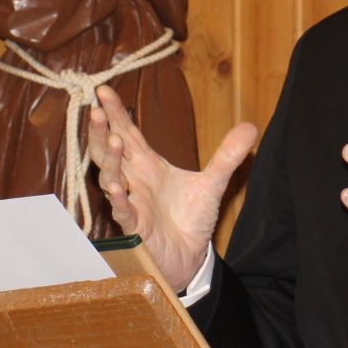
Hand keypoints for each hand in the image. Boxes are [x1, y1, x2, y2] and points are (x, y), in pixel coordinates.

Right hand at [86, 84, 256, 290]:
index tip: (103, 90)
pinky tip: (118, 186)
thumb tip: (250, 126)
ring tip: (113, 140)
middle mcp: (134, 180)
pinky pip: (122, 211)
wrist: (191, 258)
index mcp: (146, 164)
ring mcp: (131, 203)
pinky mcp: (135, 227)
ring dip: (110, 160)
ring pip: (111, 177)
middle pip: (110, 151)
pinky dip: (119, 199)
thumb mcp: (213, 183)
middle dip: (101, 131)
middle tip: (97, 110)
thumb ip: (228, 155)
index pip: (127, 133)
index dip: (115, 113)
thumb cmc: (191, 219)